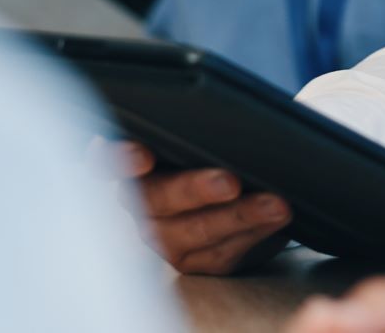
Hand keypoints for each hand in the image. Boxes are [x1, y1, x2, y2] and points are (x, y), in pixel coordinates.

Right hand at [110, 140, 293, 273]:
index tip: (144, 157)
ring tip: (274, 203)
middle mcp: (140, 202)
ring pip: (195, 230)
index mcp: (133, 160)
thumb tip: (234, 123)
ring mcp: (164, 236)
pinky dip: (253, 232)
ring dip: (238, 216)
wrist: (243, 184)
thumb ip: (202, 129)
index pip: (109, 158)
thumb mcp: (206, 133)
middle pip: (157, 198)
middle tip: (230, 181)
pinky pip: (220, 253)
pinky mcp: (194, 261)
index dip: (121, 159)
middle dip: (195, 189)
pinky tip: (275, 218)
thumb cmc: (216, 147)